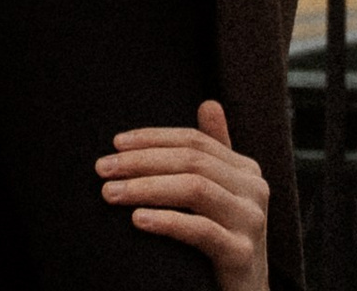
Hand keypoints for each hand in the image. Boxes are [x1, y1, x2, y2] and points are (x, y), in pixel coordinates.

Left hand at [97, 101, 268, 285]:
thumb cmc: (225, 241)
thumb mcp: (222, 195)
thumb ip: (215, 153)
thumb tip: (208, 102)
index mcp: (246, 169)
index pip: (193, 141)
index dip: (153, 139)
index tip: (115, 143)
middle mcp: (254, 189)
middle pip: (191, 162)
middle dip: (141, 162)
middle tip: (103, 169)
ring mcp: (251, 221)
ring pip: (194, 189)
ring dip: (146, 188)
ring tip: (111, 193)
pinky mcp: (243, 254)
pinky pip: (201, 231)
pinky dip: (167, 221)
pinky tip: (138, 220)